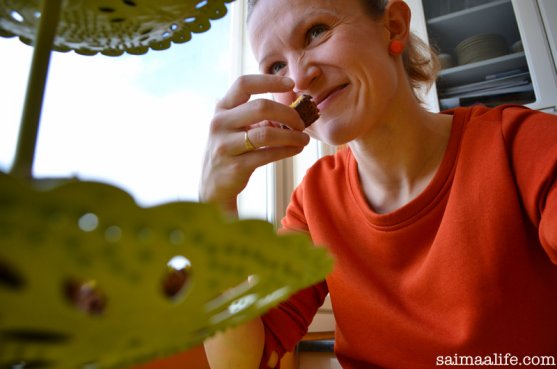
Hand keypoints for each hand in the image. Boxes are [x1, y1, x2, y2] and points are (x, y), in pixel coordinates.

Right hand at [200, 74, 309, 212]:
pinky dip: (287, 150)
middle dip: (288, 113)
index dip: (269, 80)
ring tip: (304, 139)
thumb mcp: (236, 126)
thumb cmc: (231, 149)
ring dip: (292, 135)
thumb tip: (294, 107)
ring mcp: (225, 145)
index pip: (244, 84)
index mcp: (222, 108)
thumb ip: (258, 115)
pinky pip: (267, 154)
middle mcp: (220, 123)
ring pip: (266, 133)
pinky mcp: (235, 166)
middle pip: (261, 107)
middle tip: (301, 123)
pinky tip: (296, 149)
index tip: (291, 84)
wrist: (213, 185)